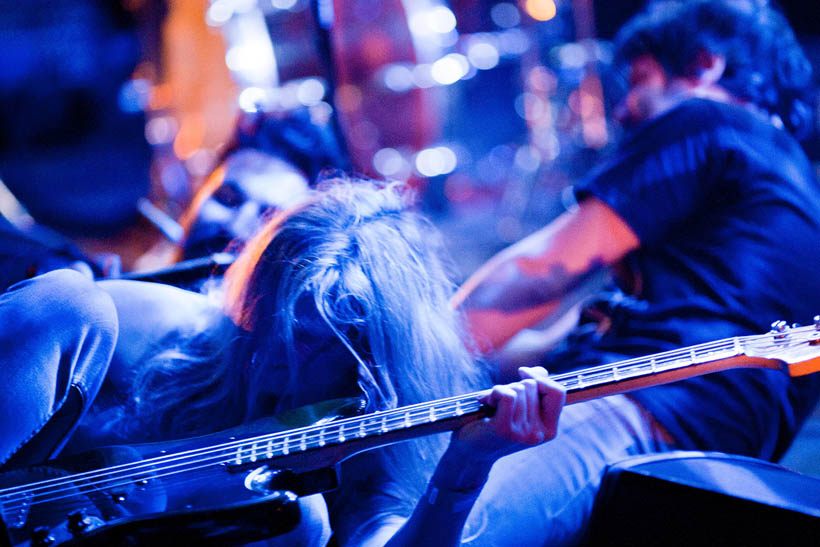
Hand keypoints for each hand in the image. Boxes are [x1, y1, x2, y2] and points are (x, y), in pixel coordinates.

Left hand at [450, 366, 565, 461]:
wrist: (471, 453)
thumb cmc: (494, 425)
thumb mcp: (519, 410)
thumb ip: (534, 391)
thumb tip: (542, 371)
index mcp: (549, 430)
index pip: (558, 392)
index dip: (541, 378)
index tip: (522, 373)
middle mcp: (539, 433)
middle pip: (533, 386)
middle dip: (513, 384)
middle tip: (499, 399)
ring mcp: (523, 432)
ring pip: (518, 389)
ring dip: (500, 389)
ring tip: (490, 403)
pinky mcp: (505, 429)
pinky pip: (508, 395)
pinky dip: (495, 392)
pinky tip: (486, 401)